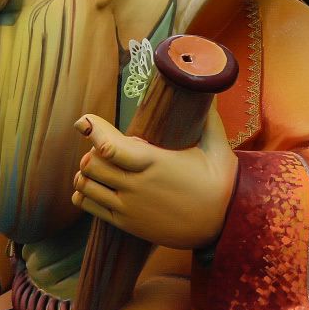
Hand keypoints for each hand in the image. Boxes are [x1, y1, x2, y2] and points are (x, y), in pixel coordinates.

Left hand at [72, 109, 237, 250]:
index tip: (85, 120)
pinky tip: (97, 186)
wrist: (224, 223)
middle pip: (91, 164)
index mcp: (156, 163)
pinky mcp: (126, 223)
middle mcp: (138, 186)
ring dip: (86, 172)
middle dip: (92, 151)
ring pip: (85, 185)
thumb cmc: (220, 182)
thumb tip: (207, 85)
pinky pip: (88, 206)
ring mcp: (129, 207)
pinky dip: (85, 193)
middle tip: (104, 146)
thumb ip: (208, 117)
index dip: (93, 130)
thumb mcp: (217, 146)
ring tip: (100, 166)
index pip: (109, 147)